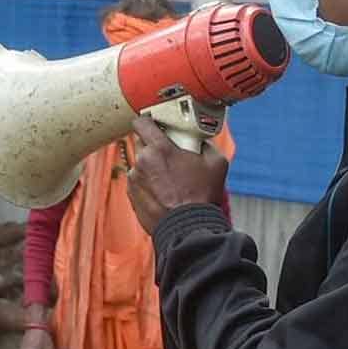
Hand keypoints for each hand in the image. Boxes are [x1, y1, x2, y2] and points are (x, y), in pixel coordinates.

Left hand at [126, 116, 229, 234]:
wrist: (187, 228)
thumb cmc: (201, 196)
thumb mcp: (217, 163)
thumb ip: (206, 144)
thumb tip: (200, 141)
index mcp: (159, 149)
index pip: (141, 122)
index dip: (147, 120)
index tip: (154, 123)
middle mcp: (142, 161)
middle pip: (140, 142)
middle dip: (153, 145)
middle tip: (169, 153)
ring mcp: (134, 179)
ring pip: (140, 163)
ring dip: (151, 166)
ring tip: (169, 179)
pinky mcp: (131, 194)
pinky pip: (138, 181)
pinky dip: (147, 183)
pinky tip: (163, 192)